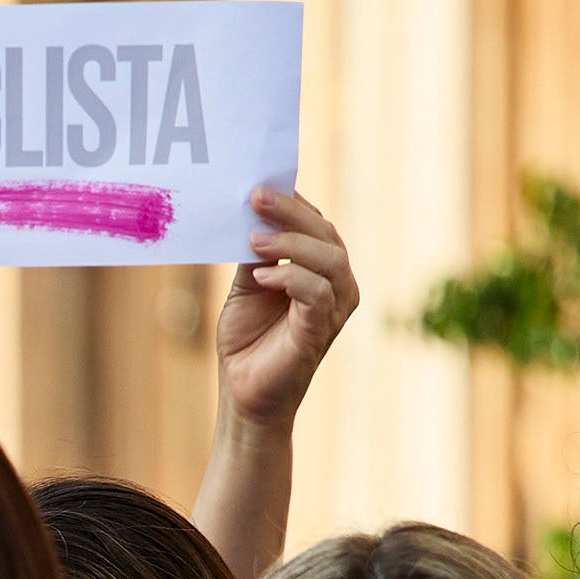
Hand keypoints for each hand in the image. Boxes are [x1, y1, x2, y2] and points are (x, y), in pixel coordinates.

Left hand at [215, 185, 357, 431]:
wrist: (242, 394)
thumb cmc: (247, 340)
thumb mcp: (247, 286)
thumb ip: (256, 254)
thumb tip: (252, 214)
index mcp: (322, 270)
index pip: (317, 225)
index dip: (294, 202)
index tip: (261, 184)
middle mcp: (337, 285)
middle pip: (326, 234)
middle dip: (291, 213)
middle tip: (255, 197)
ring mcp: (334, 308)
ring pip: (330, 258)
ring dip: (290, 243)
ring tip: (253, 240)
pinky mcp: (321, 330)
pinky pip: (317, 293)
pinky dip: (290, 278)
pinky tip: (261, 278)